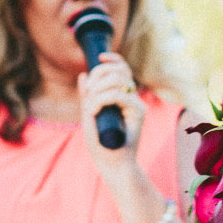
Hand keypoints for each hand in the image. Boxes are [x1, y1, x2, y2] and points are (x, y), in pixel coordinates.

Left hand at [78, 53, 145, 168]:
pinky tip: (95, 110)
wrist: (113, 164)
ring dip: (100, 87)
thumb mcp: (89, 115)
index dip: (111, 59)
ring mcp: (136, 104)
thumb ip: (87, 96)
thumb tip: (83, 74)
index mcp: (121, 95)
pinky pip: (122, 95)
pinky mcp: (139, 112)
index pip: (121, 68)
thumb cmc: (101, 143)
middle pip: (120, 70)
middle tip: (89, 93)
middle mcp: (131, 97)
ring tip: (91, 104)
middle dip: (100, 74)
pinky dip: (104, 98)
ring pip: (121, 80)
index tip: (99, 57)